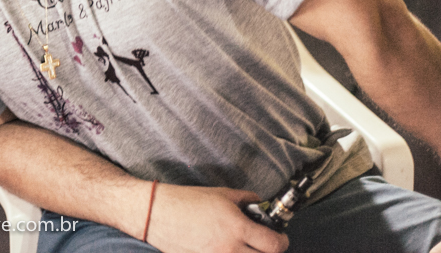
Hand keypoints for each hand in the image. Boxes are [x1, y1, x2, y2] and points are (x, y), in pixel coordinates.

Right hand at [146, 184, 288, 252]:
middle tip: (265, 243)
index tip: (280, 237)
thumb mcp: (221, 193)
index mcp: (237, 227)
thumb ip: (245, 199)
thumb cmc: (186, 201)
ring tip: (245, 246)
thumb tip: (259, 203)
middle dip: (268, 251)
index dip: (282, 241)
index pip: (274, 245)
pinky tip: (227, 250)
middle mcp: (230, 248)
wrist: (157, 213)